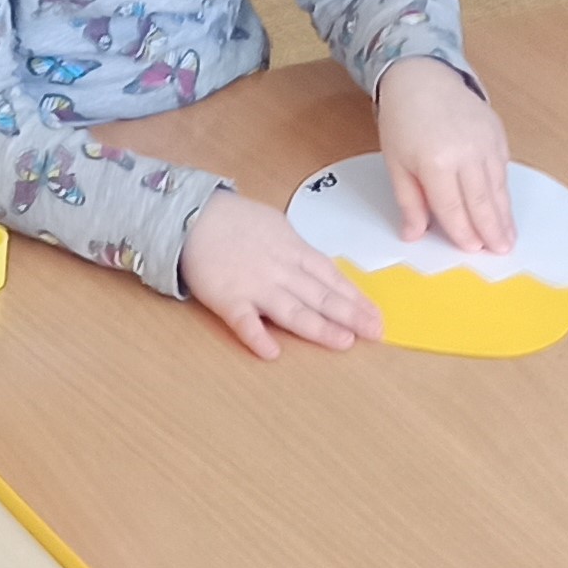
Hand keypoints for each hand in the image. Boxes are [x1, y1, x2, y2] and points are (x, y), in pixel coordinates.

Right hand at [181, 193, 380, 359]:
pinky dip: (256, 336)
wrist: (192, 216)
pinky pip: (243, 321)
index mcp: (294, 251)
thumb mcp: (277, 227)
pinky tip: (272, 352)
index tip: (375, 315)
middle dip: (351, 316)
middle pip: (321, 295)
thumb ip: (298, 252)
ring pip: (292, 310)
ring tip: (343, 342)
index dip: (356, 298)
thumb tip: (321, 270)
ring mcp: (254, 286)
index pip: (332, 278)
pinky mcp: (227, 298)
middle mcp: (280, 270)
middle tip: (375, 333)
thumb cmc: (235, 221)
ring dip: (319, 328)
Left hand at [374, 58, 513, 253]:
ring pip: (497, 187)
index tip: (472, 249)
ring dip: (504, 214)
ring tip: (509, 236)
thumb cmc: (403, 120)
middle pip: (481, 201)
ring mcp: (485, 142)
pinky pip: (502, 168)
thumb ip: (408, 201)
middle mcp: (465, 154)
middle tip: (502, 251)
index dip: (463, 231)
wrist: (422, 78)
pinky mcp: (496, 133)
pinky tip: (505, 206)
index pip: (453, 207)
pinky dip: (504, 189)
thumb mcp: (395, 163)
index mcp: (436, 163)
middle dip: (492, 230)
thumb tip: (414, 234)